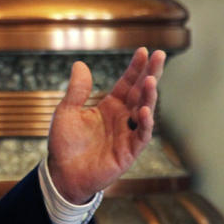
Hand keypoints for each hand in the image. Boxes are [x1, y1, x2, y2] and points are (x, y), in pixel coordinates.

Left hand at [47, 47, 165, 203]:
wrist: (63, 173)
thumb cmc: (65, 144)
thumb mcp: (67, 112)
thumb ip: (77, 90)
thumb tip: (80, 64)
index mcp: (109, 107)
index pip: (126, 83)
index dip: (135, 68)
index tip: (143, 51)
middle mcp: (122, 118)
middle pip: (140, 92)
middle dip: (150, 74)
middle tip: (160, 55)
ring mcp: (127, 134)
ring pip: (144, 111)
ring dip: (149, 96)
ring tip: (151, 80)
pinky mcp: (128, 152)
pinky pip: (141, 135)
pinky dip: (144, 123)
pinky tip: (144, 110)